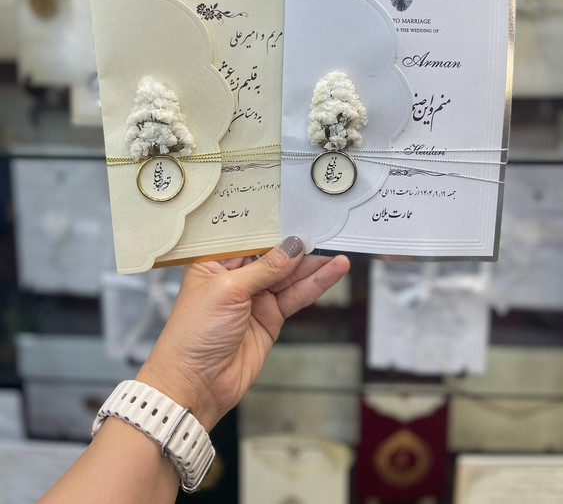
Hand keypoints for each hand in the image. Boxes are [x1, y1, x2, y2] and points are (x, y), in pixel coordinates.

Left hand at [137, 238, 349, 429]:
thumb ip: (264, 268)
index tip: (298, 213)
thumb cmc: (194, 333)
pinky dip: (315, 285)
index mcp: (214, 262)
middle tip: (326, 231)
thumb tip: (292, 247)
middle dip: (298, 245)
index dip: (273, 226)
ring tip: (338, 252)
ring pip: (289, 276)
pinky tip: (332, 272)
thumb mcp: (228, 290)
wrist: (195, 384)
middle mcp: (236, 277)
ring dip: (313, 265)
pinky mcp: (270, 319)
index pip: (249, 237)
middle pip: (273, 255)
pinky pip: (295, 296)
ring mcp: (254, 298)